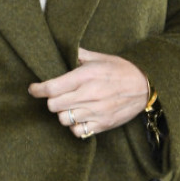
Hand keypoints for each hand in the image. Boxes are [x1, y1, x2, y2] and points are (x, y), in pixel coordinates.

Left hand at [28, 47, 148, 138]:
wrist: (145, 85)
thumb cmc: (121, 69)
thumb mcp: (100, 57)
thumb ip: (78, 55)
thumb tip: (61, 49)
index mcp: (86, 76)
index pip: (52, 87)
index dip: (38, 89)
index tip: (33, 89)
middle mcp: (89, 94)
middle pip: (54, 105)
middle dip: (51, 100)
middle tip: (55, 96)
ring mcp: (96, 111)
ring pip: (64, 119)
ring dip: (63, 113)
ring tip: (69, 106)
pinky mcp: (103, 124)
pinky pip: (78, 131)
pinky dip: (75, 126)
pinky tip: (79, 117)